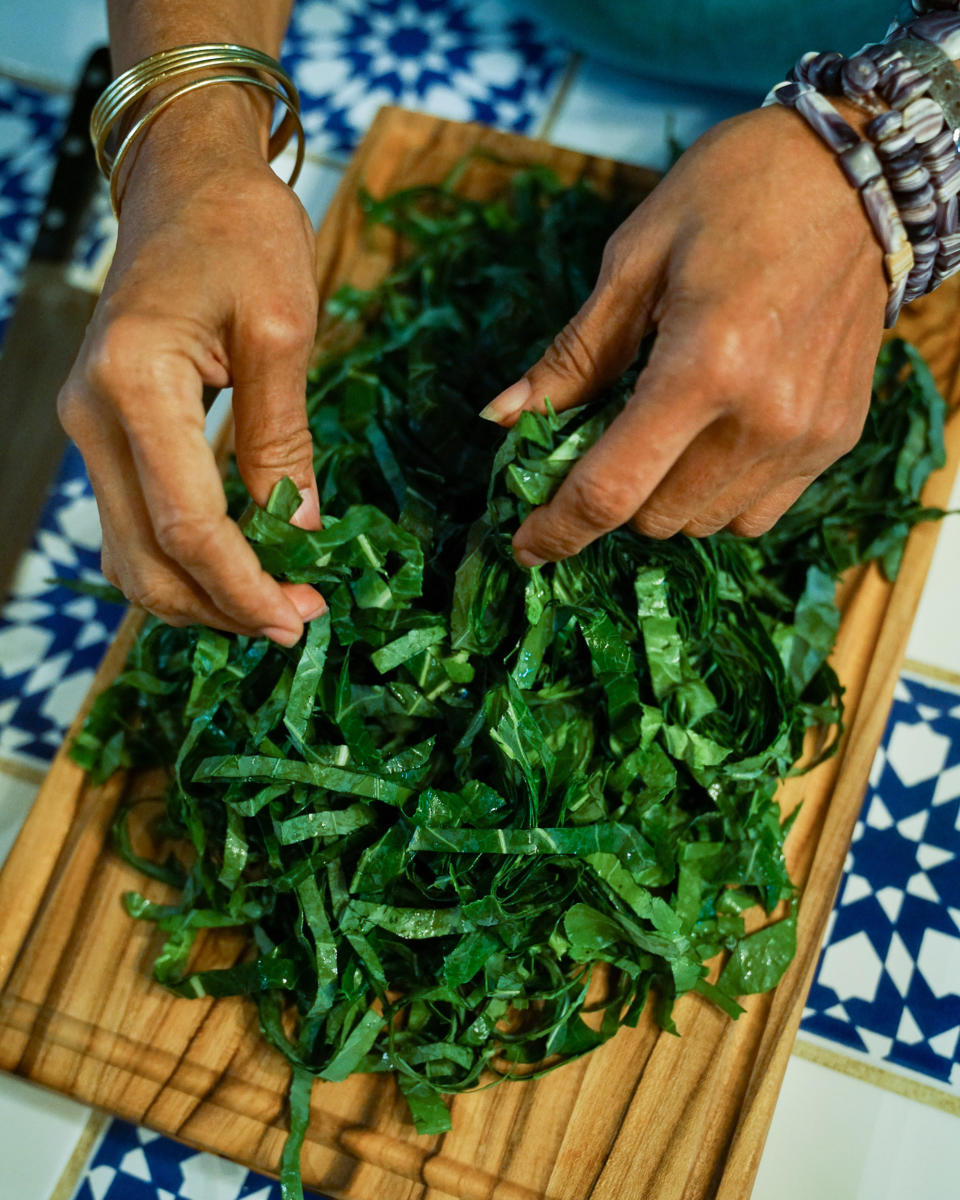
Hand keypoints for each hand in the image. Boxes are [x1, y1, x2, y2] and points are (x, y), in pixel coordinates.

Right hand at [58, 89, 323, 643]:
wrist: (187, 183)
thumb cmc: (242, 233)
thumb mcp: (282, 330)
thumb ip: (282, 439)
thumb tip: (299, 535)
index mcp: (133, 384)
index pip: (186, 525)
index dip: (244, 586)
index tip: (300, 619)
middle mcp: (92, 417)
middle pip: (145, 560)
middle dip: (222, 607)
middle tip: (297, 622)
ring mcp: (90, 430)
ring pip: (132, 555)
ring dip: (201, 596)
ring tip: (274, 605)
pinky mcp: (108, 435)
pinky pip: (136, 525)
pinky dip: (185, 563)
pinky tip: (242, 570)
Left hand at [481, 104, 887, 564]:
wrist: (856, 173)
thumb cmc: (734, 195)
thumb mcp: (633, 261)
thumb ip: (573, 357)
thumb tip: (502, 420)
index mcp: (703, 366)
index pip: (612, 490)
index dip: (558, 530)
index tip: (525, 547)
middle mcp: (763, 416)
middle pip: (655, 517)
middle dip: (612, 495)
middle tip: (601, 439)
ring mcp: (808, 434)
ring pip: (704, 524)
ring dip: (664, 498)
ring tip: (664, 429)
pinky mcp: (838, 437)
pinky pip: (757, 514)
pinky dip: (717, 497)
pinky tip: (711, 441)